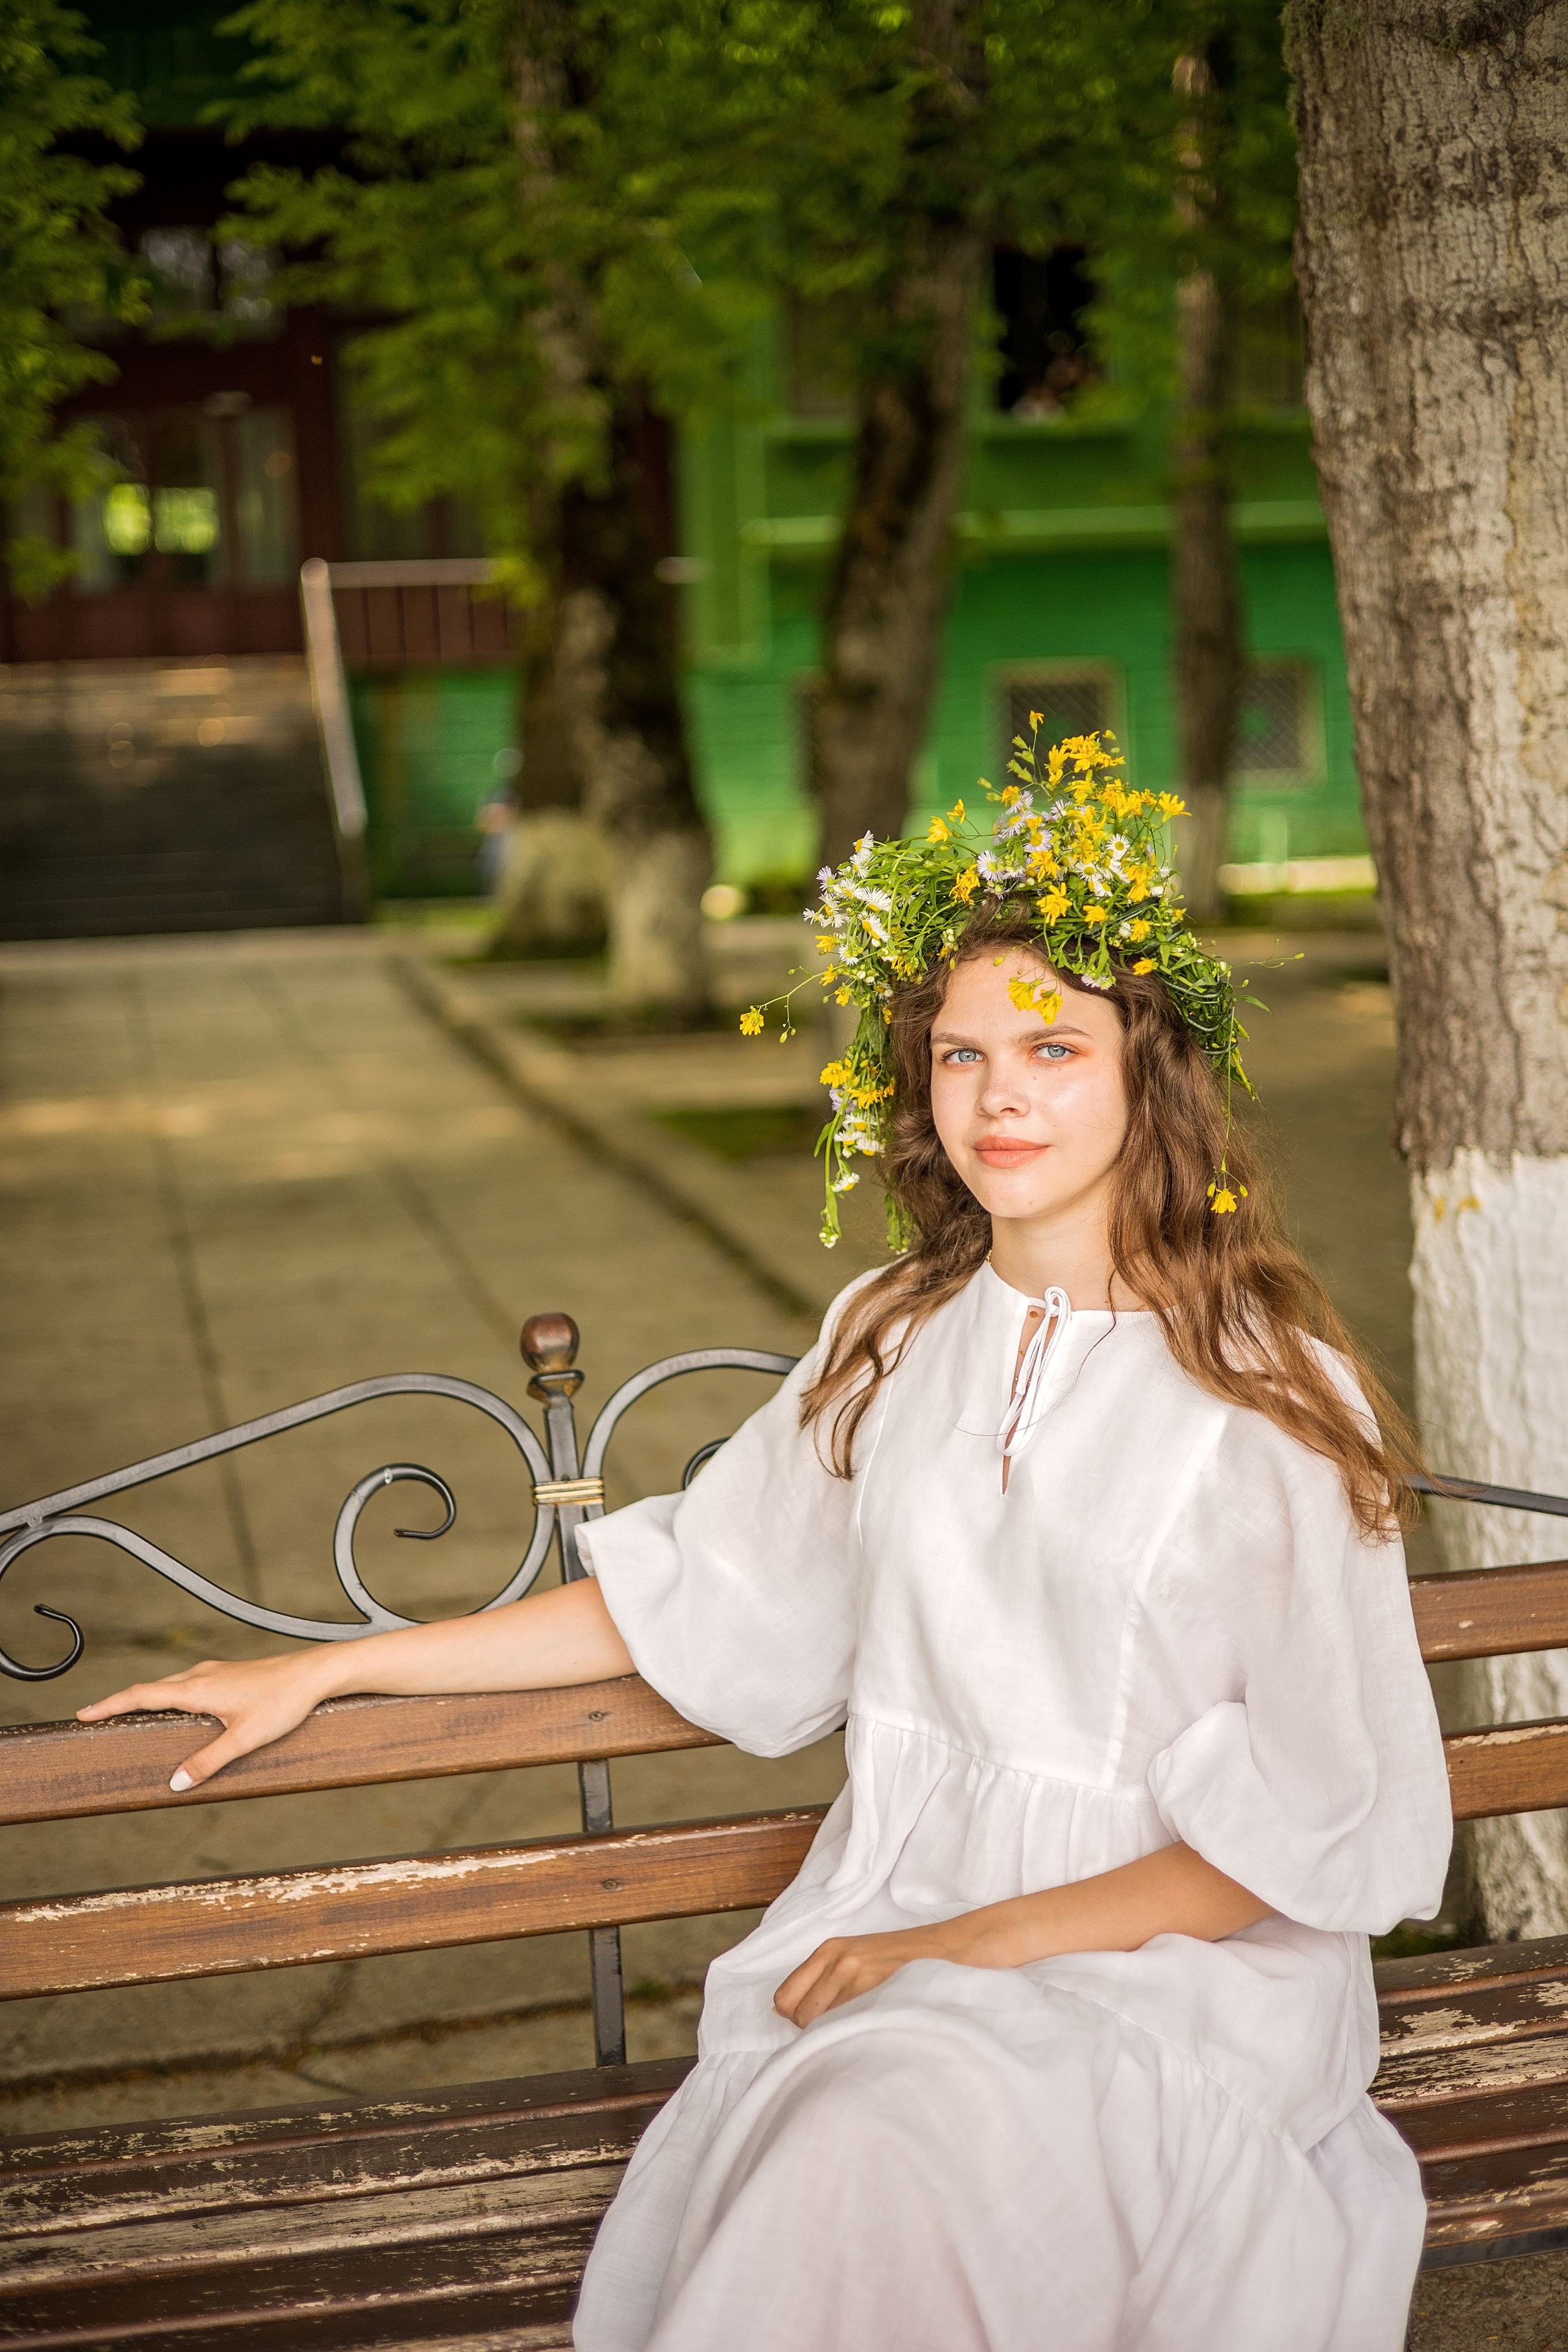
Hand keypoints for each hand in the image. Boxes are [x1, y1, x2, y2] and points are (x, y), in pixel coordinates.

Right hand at [77, 1652, 331, 1790]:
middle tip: (95, 1716)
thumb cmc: (284, 1702)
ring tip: (127, 1713)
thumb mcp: (244, 1738)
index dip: (110, 1704)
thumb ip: (209, 1762)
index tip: (83, 1713)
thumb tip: (175, 1783)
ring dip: (146, 1697)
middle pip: (150, 1688)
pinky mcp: (228, 1673)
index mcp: (198, 1688)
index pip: (141, 1695)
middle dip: (121, 1702)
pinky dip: (169, 1694)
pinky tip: (176, 1707)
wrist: (314, 1674)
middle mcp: (201, 1675)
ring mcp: (215, 1671)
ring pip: (170, 1684)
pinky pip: (188, 1683)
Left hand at [773, 1921, 967, 2028]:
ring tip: (848, 2028)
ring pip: (820, 2022)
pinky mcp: (872, 1991)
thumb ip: (817, 1980)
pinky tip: (861, 2028)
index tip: (808, 2023)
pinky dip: (847, 2031)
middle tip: (830, 2029)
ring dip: (829, 2032)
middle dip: (809, 2028)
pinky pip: (845, 2023)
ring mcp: (855, 1974)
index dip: (791, 2016)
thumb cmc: (888, 1960)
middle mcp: (835, 1960)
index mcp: (826, 1950)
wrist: (931, 1952)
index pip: (784, 1995)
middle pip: (798, 2013)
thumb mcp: (848, 1957)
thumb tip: (780, 2011)